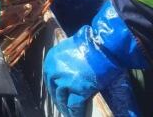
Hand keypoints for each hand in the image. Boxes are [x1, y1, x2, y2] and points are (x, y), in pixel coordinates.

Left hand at [44, 0, 145, 116]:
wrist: (102, 45)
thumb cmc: (90, 44)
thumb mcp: (69, 48)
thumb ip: (64, 60)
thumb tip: (66, 69)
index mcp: (51, 60)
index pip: (50, 79)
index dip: (55, 89)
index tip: (59, 95)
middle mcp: (54, 71)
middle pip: (54, 90)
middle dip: (59, 100)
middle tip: (64, 107)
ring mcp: (64, 81)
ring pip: (63, 100)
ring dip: (67, 108)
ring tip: (70, 113)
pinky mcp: (77, 90)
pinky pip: (74, 106)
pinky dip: (77, 112)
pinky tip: (78, 115)